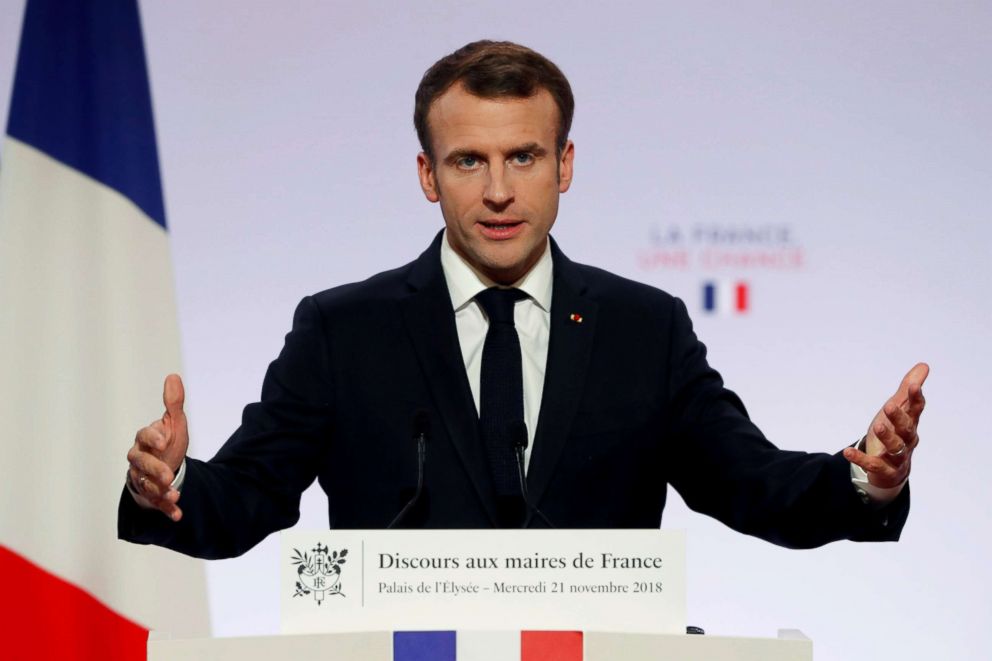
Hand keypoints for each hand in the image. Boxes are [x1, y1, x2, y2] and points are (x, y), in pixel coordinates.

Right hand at [126, 374, 189, 520]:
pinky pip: (156, 503)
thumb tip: (173, 376)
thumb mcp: (173, 423)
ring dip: (159, 491)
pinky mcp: (150, 495)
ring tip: (174, 494)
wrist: (164, 465)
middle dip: (155, 469)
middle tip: (169, 476)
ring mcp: (142, 477)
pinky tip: (178, 515)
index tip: (166, 441)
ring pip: (145, 484)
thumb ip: (173, 404)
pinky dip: (166, 509)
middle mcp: (139, 458)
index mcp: (145, 439)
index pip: (145, 436)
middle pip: (141, 463)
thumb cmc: (167, 442)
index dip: (154, 438)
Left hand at [843, 362, 928, 488]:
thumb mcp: (898, 410)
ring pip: (896, 448)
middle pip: (907, 429)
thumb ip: (907, 390)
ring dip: (887, 437)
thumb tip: (923, 366)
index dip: (916, 398)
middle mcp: (907, 441)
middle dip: (900, 418)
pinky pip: (874, 465)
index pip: (917, 410)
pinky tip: (848, 452)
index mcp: (910, 424)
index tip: (914, 386)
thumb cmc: (894, 434)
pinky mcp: (884, 471)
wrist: (890, 470)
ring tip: (878, 426)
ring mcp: (897, 457)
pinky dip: (861, 459)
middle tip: (889, 405)